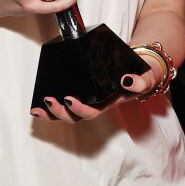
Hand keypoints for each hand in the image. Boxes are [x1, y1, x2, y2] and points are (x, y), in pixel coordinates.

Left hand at [29, 55, 161, 122]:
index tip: (68, 98)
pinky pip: (64, 103)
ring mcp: (88, 99)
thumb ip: (140, 82)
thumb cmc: (141, 76)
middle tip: (49, 99)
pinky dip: (51, 106)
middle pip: (75, 116)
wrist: (141, 69)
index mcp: (109, 103)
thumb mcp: (146, 78)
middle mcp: (96, 104)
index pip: (92, 111)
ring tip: (38, 107)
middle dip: (60, 112)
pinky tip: (38, 104)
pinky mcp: (81, 91)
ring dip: (51, 113)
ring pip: (67, 114)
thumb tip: (127, 81)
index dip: (79, 108)